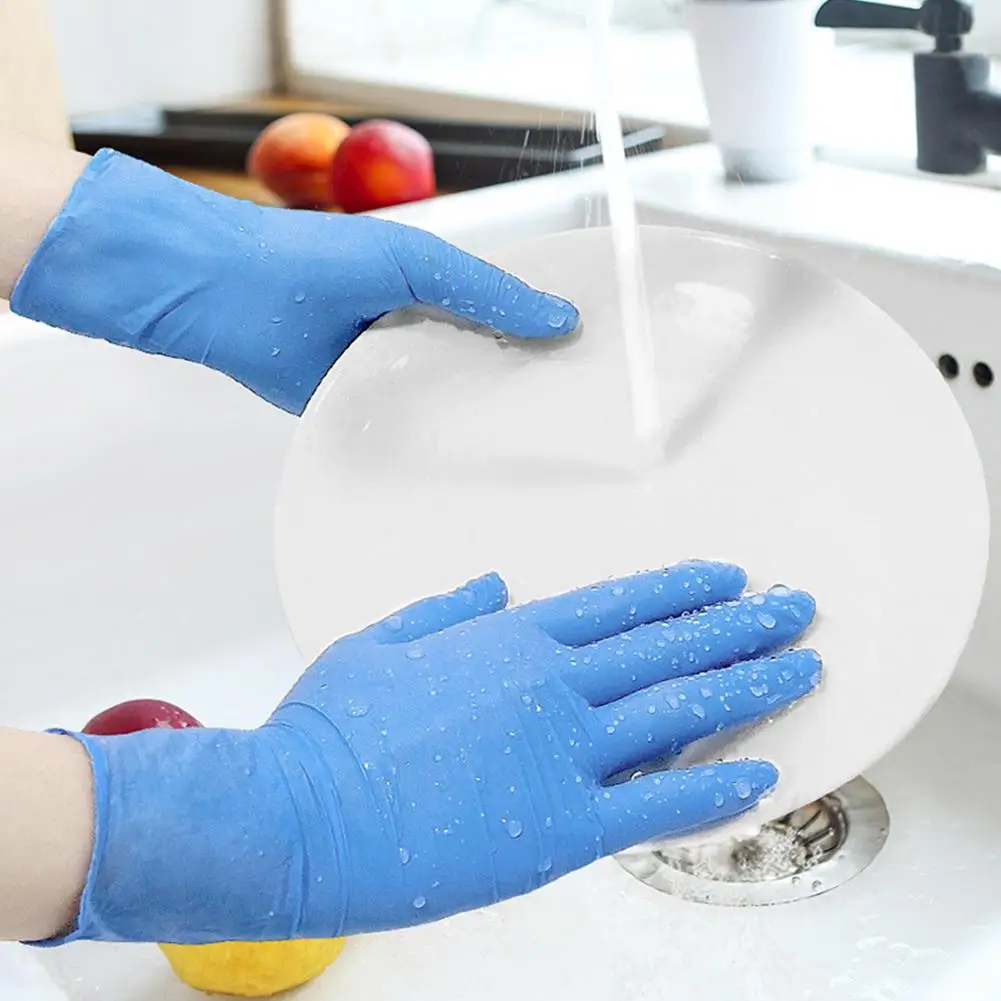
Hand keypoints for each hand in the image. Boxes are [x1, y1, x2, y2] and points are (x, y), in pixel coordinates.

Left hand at [10, 150, 577, 413]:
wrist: (220, 297)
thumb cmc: (311, 261)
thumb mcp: (412, 262)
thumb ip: (484, 291)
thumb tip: (560, 320)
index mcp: (439, 291)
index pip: (511, 318)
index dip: (552, 340)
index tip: (599, 370)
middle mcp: (421, 335)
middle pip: (488, 369)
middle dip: (526, 393)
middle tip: (582, 428)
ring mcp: (390, 377)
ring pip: (449, 407)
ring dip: (481, 427)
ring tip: (538, 459)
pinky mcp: (358, 413)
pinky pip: (404, 435)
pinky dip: (429, 451)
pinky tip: (468, 474)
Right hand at [45, 561, 818, 944]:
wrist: (296, 812)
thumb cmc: (329, 729)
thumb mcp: (378, 642)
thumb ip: (445, 607)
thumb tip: (492, 582)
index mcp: (507, 642)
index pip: (618, 604)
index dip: (681, 588)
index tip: (727, 577)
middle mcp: (549, 687)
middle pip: (668, 648)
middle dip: (740, 625)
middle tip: (794, 608)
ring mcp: (560, 756)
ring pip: (680, 712)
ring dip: (749, 687)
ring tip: (801, 666)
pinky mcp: (558, 830)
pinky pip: (656, 809)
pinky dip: (714, 793)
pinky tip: (760, 777)